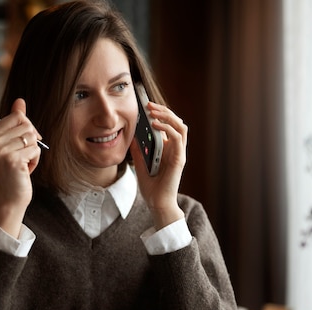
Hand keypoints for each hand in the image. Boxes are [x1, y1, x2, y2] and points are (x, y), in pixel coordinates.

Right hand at [0, 98, 41, 237]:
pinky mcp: (13, 160)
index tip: (22, 143)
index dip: (27, 128)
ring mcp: (2, 150)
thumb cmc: (13, 170)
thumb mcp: (12, 144)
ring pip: (33, 139)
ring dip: (34, 153)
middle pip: (28, 125)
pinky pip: (36, 150)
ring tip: (23, 164)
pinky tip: (25, 171)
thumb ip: (16, 122)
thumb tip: (20, 101)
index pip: (18, 116)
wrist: (10, 197)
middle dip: (32, 141)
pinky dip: (35, 161)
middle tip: (22, 156)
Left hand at [130, 101, 186, 229]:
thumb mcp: (140, 164)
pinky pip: (178, 138)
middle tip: (149, 105)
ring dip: (168, 116)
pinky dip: (167, 128)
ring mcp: (179, 154)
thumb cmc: (151, 187)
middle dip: (163, 110)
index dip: (161, 114)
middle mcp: (176, 150)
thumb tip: (131, 136)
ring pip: (181, 126)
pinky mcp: (179, 159)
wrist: (157, 203)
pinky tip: (155, 125)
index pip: (170, 125)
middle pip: (176, 122)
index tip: (147, 107)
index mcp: (169, 150)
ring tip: (153, 112)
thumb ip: (138, 151)